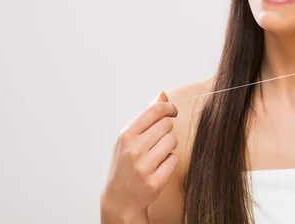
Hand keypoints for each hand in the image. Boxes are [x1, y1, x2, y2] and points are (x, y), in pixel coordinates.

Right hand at [101, 91, 178, 221]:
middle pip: (167, 125)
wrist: (120, 199)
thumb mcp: (128, 138)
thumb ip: (146, 116)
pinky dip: (169, 162)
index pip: (154, 110)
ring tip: (157, 154)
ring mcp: (144, 166)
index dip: (168, 107)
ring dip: (169, 146)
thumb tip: (163, 94)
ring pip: (173, 141)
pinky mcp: (155, 181)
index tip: (172, 111)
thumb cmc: (124, 164)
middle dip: (166, 130)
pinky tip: (158, 167)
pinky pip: (174, 159)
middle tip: (157, 140)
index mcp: (126, 135)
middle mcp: (134, 149)